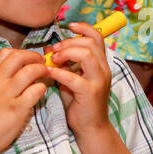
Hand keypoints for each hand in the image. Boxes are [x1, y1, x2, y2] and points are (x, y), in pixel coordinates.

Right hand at [0, 48, 49, 153]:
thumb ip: (0, 81)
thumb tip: (18, 73)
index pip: (6, 53)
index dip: (21, 52)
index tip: (29, 58)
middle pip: (19, 57)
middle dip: (34, 56)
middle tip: (42, 63)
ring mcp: (8, 95)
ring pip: (30, 71)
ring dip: (42, 70)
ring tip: (46, 75)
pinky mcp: (17, 109)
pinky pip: (35, 91)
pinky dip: (42, 88)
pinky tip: (41, 92)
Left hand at [44, 21, 112, 137]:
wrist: (90, 127)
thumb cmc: (80, 103)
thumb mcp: (72, 78)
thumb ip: (64, 64)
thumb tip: (49, 49)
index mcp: (100, 64)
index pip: (97, 37)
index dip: (83, 28)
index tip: (69, 26)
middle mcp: (103, 69)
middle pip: (90, 43)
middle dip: (69, 42)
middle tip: (54, 50)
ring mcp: (99, 81)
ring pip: (86, 55)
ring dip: (66, 53)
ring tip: (53, 59)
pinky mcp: (91, 93)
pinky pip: (74, 78)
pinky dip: (60, 73)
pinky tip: (50, 73)